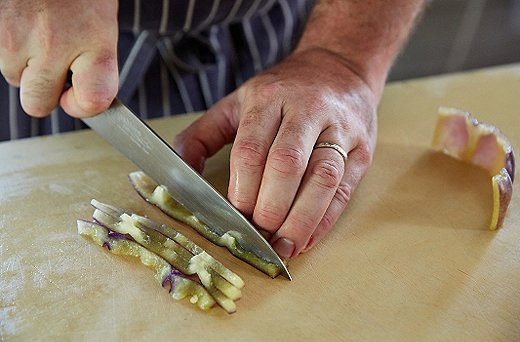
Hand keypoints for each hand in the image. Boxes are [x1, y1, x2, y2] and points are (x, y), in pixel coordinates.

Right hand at [0, 0, 118, 116]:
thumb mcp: (100, 17)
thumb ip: (94, 57)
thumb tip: (84, 93)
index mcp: (95, 39)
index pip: (93, 100)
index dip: (84, 106)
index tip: (80, 98)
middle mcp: (55, 43)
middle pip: (37, 104)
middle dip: (45, 92)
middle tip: (54, 69)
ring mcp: (16, 35)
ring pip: (12, 76)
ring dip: (24, 63)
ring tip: (38, 30)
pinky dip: (9, 44)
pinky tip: (23, 20)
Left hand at [174, 49, 377, 258]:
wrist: (338, 69)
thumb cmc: (281, 92)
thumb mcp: (235, 103)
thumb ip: (201, 136)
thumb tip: (178, 176)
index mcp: (268, 98)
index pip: (252, 149)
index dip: (243, 189)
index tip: (235, 216)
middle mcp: (307, 110)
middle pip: (287, 164)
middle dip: (270, 207)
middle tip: (259, 234)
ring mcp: (339, 128)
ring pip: (322, 178)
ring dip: (301, 219)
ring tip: (283, 247)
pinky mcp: (361, 148)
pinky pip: (344, 189)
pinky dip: (325, 219)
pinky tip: (307, 238)